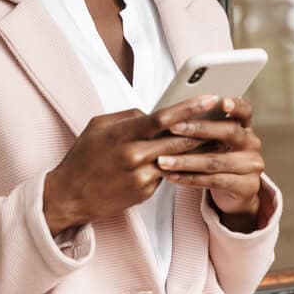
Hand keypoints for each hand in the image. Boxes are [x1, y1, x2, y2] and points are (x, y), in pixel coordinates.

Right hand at [42, 95, 221, 235]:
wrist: (70, 195)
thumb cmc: (84, 156)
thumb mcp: (99, 126)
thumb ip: (129, 116)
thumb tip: (154, 113)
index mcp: (123, 135)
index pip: (162, 118)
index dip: (189, 107)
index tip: (210, 98)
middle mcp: (134, 156)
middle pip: (178, 139)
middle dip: (203, 128)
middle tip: (224, 117)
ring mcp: (141, 177)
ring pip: (177, 159)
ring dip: (196, 148)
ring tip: (216, 136)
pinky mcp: (145, 193)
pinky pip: (166, 174)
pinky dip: (175, 165)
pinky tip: (187, 159)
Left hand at [155, 97, 265, 231]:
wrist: (236, 192)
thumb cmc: (219, 158)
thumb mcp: (216, 141)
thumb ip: (204, 127)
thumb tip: (172, 114)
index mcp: (245, 127)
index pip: (244, 110)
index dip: (235, 105)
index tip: (220, 101)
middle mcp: (251, 143)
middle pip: (229, 131)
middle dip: (199, 128)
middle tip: (173, 128)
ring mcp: (251, 166)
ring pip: (216, 161)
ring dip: (185, 161)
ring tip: (163, 160)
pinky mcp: (246, 186)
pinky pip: (214, 181)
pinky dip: (190, 179)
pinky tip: (172, 176)